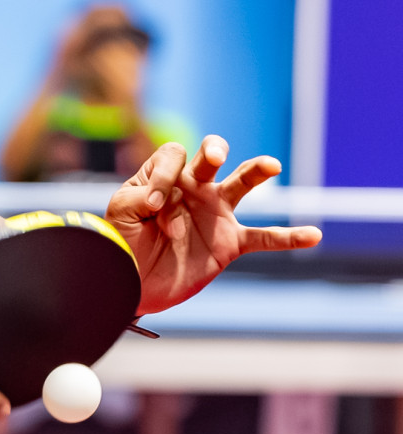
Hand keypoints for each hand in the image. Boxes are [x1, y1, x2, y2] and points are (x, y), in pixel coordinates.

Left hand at [107, 136, 321, 314]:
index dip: (164, 177)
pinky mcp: (230, 242)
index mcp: (165, 178)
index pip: (173, 156)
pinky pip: (265, 237)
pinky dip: (289, 237)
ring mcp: (215, 213)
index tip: (152, 208)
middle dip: (213, 150)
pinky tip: (313, 235)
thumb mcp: (120, 214)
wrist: (133, 283)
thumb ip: (137, 198)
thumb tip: (160, 197)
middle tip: (214, 157)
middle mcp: (193, 189)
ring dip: (256, 171)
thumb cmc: (122, 243)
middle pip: (210, 156)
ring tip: (271, 165)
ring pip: (242, 184)